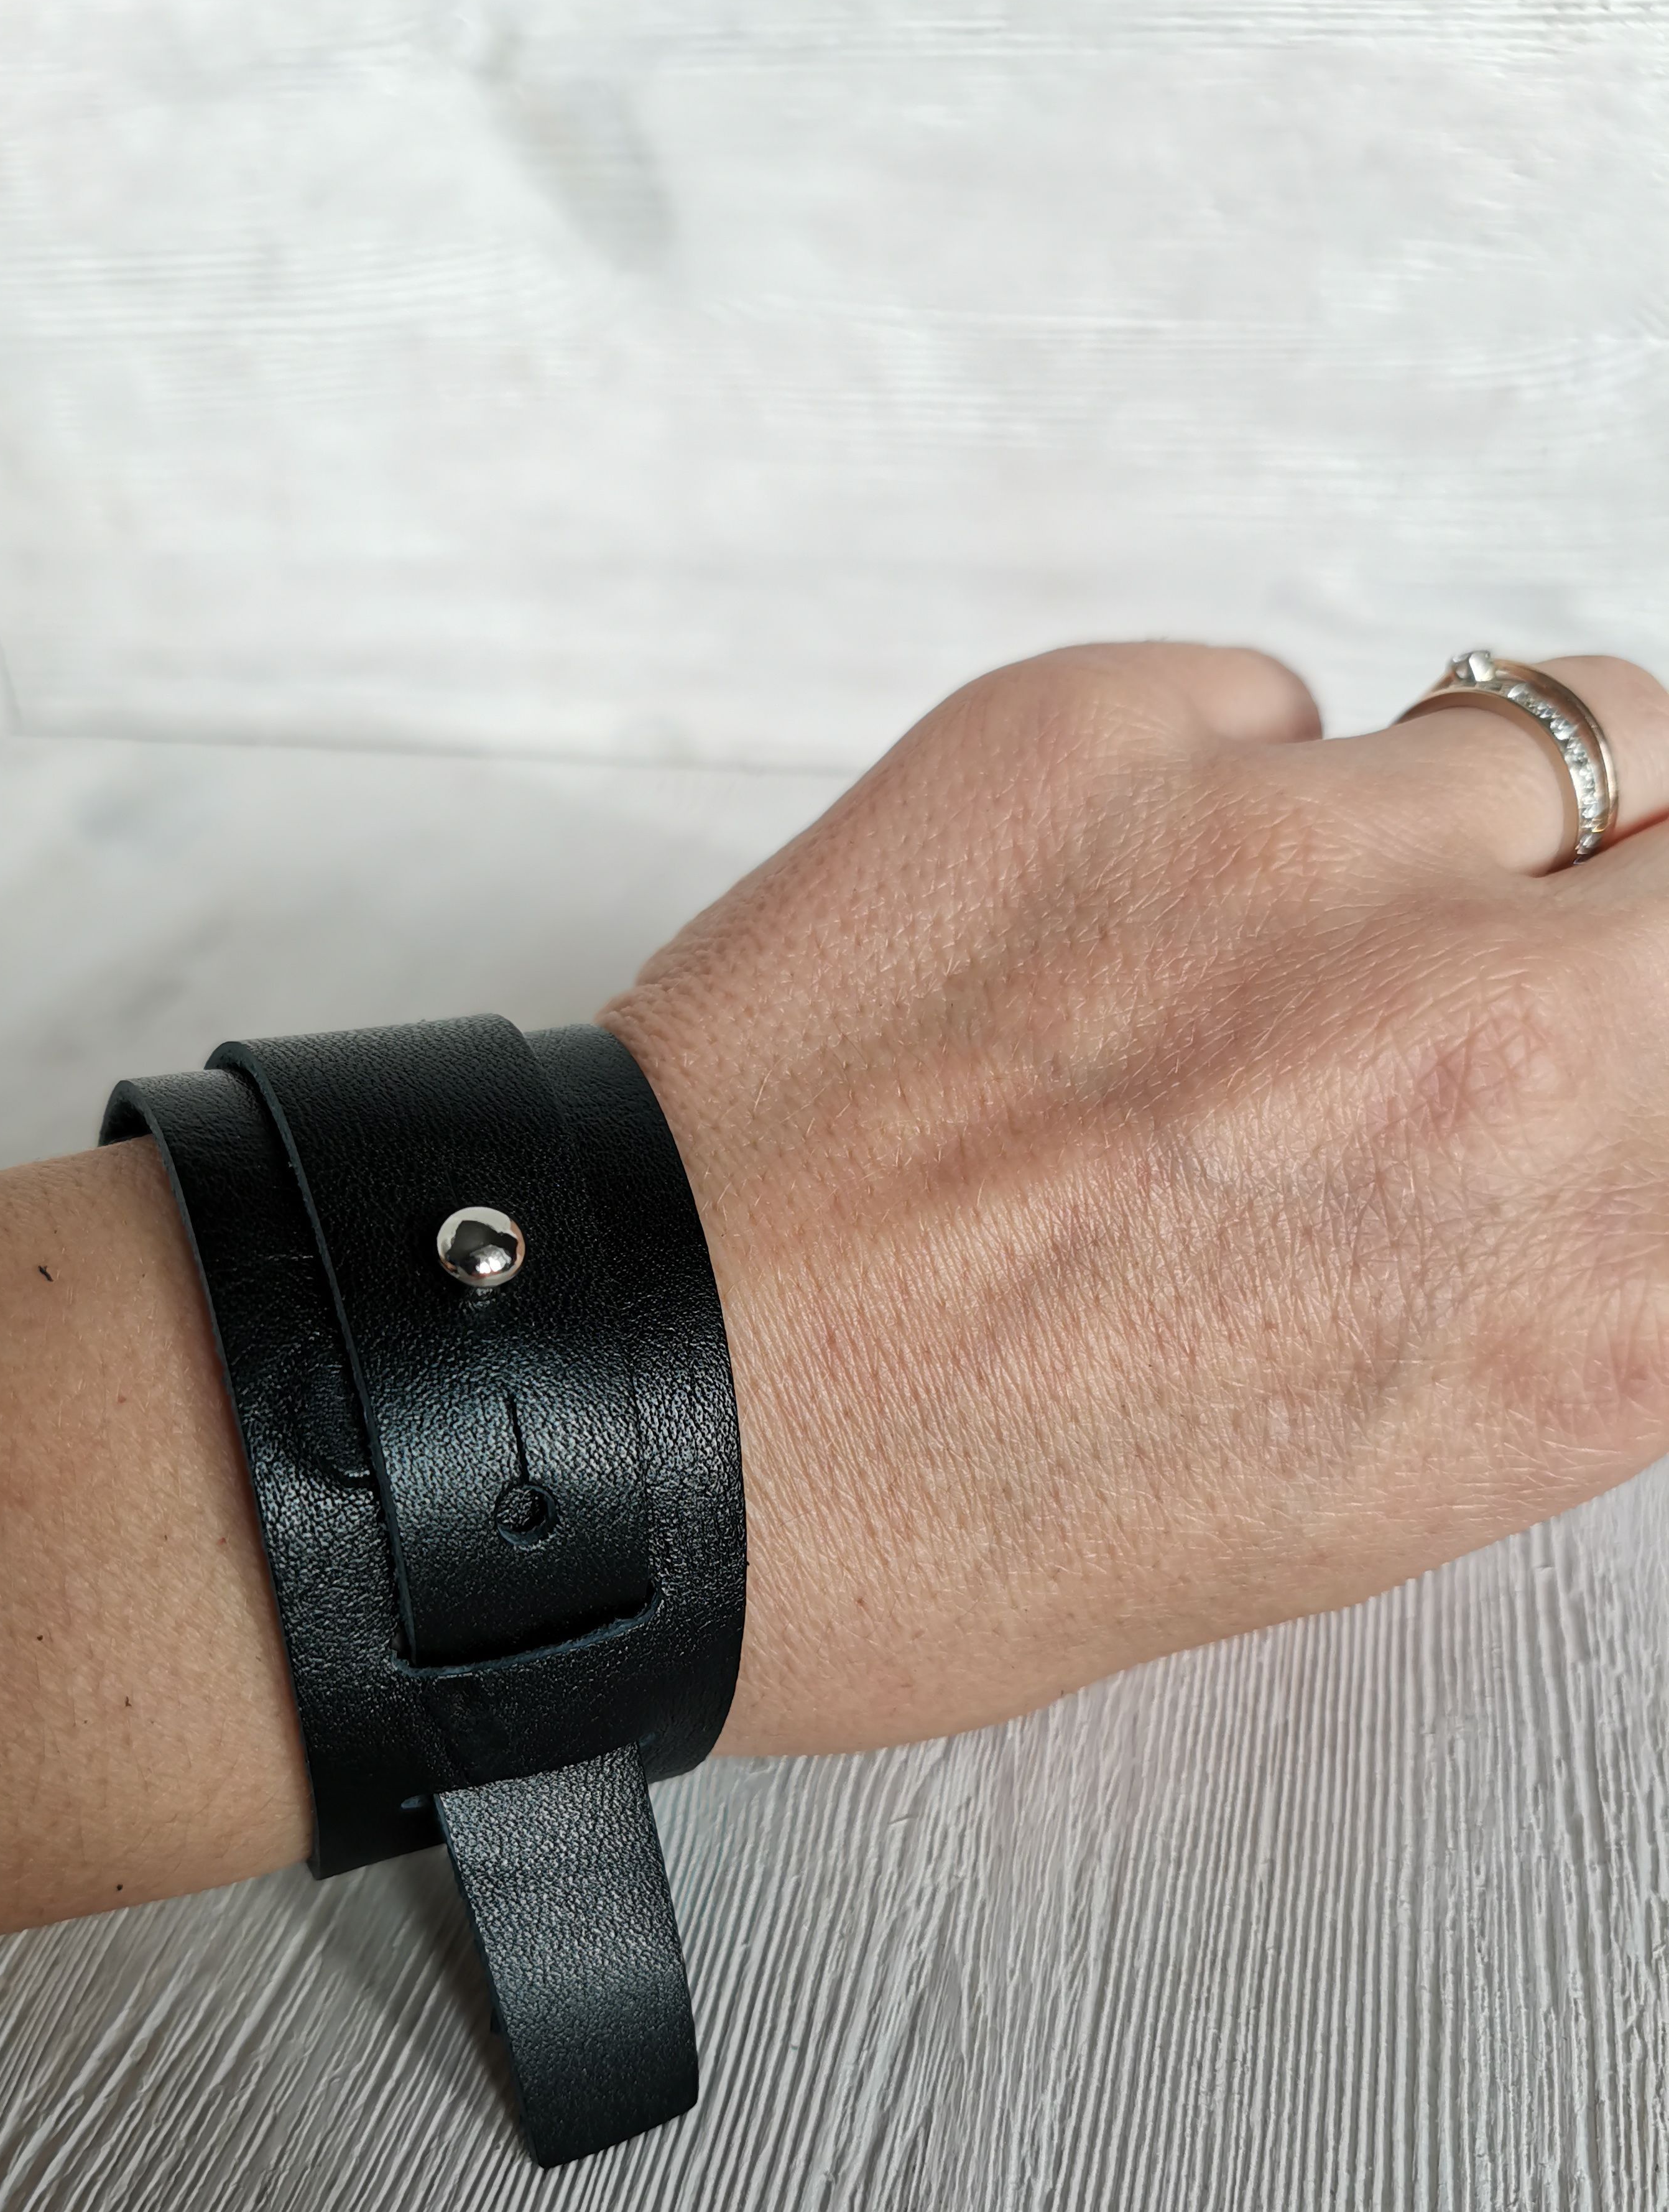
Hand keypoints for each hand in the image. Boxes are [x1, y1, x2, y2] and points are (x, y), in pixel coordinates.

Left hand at [603, 643, 1668, 1756]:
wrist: (642, 1411)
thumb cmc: (943, 1510)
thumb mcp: (1360, 1484)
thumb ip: (1548, 1288)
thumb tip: (1609, 1153)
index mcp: (1586, 1304)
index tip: (1625, 1037)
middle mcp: (1491, 1050)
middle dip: (1638, 907)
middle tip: (1527, 958)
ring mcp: (1300, 863)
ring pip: (1547, 730)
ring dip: (1450, 831)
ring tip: (1293, 931)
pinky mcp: (1106, 733)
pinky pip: (1278, 701)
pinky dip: (1228, 786)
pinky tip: (1105, 917)